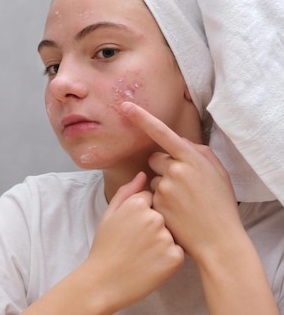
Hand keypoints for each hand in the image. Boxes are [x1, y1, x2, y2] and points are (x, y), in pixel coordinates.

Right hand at [86, 171, 183, 310]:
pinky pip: (178, 251)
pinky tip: (151, 264)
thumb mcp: (109, 215)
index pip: (151, 199)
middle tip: (137, 243)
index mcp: (137, 204)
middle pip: (163, 215)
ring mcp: (166, 238)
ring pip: (172, 233)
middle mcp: (154, 218)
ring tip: (143, 255)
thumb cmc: (105, 248)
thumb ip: (127, 192)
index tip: (131, 228)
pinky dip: (168, 258)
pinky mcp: (175, 257)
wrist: (104, 282)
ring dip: (162, 242)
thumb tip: (144, 174)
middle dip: (154, 226)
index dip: (141, 213)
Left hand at [120, 101, 242, 262]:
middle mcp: (176, 170)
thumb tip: (180, 142)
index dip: (142, 118)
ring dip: (163, 187)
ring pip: (153, 178)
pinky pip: (151, 196)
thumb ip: (198, 153)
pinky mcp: (156, 204)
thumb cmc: (220, 204)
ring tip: (184, 203)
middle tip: (183, 185)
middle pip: (155, 158)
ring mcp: (165, 188)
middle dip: (164, 167)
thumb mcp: (218, 173)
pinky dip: (160, 202)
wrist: (219, 240)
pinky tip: (176, 213)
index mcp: (192, 158)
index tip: (125, 106)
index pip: (162, 133)